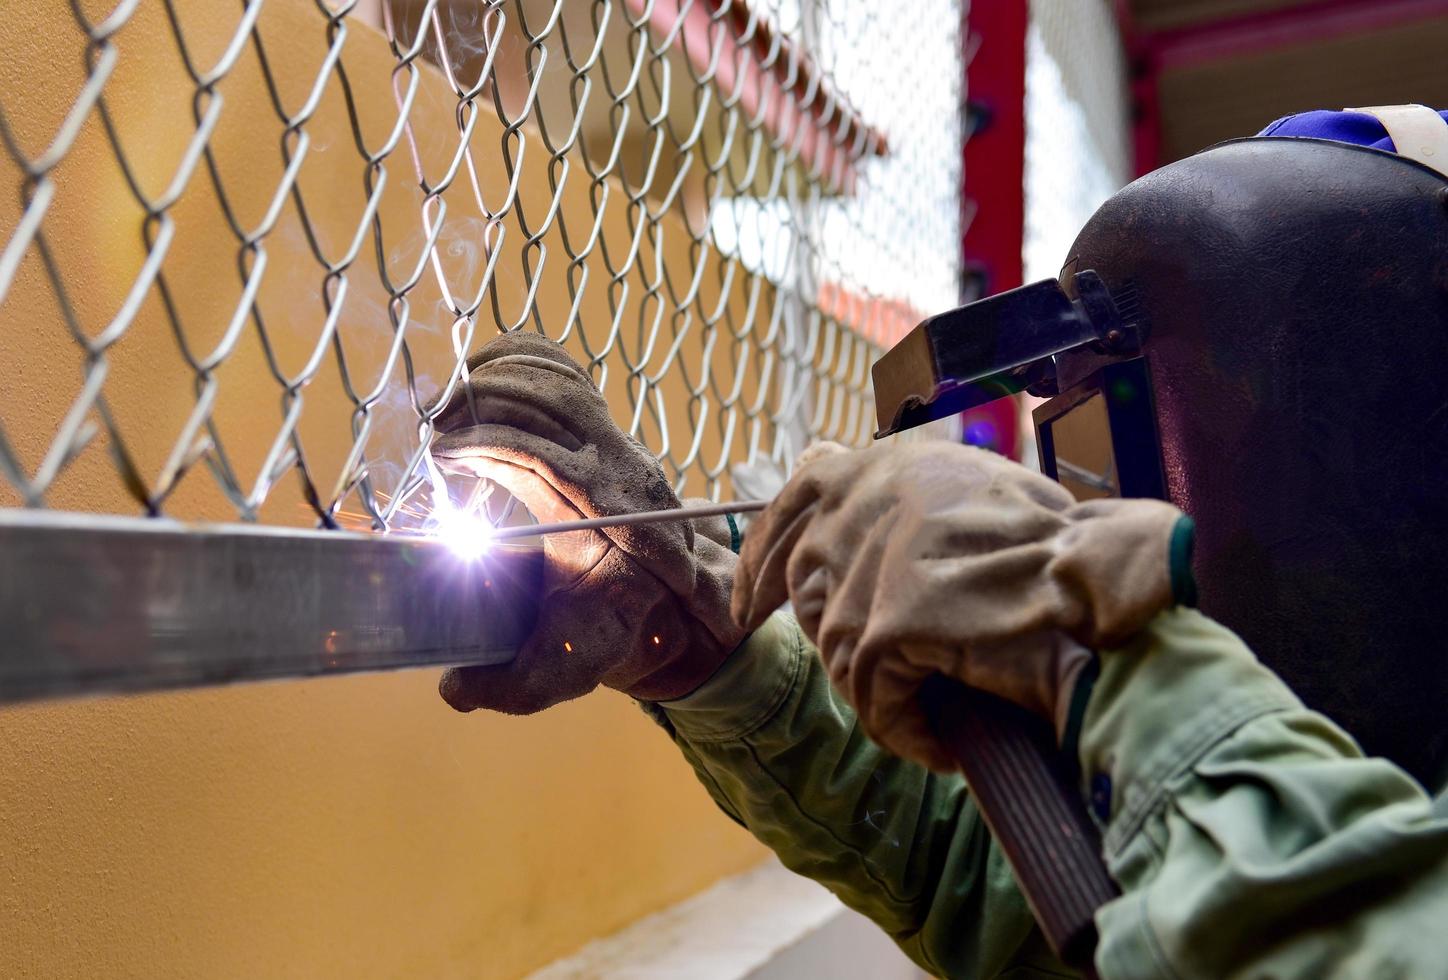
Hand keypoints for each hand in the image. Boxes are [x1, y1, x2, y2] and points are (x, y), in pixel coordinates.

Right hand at [430, 332, 743, 712]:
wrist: (673, 602)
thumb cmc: (610, 629)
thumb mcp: (569, 666)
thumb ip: (514, 687)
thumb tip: (452, 692)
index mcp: (607, 515)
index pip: (547, 454)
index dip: (490, 441)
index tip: (441, 451)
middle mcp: (617, 464)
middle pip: (550, 398)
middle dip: (485, 397)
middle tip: (434, 422)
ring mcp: (613, 437)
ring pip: (556, 375)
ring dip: (494, 376)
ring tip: (445, 404)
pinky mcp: (600, 423)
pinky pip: (559, 369)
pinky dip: (512, 359)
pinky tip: (473, 379)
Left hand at [731, 441, 1186, 770]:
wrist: (1095, 578)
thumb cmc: (1052, 540)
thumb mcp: (964, 486)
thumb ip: (901, 496)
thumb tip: (851, 519)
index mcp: (874, 468)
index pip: (793, 501)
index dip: (765, 552)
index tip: (753, 597)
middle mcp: (855, 508)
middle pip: (804, 585)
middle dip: (825, 631)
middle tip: (866, 664)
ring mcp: (863, 569)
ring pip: (839, 654)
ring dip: (881, 687)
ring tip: (930, 703)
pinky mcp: (881, 629)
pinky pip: (875, 702)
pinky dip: (907, 730)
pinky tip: (940, 743)